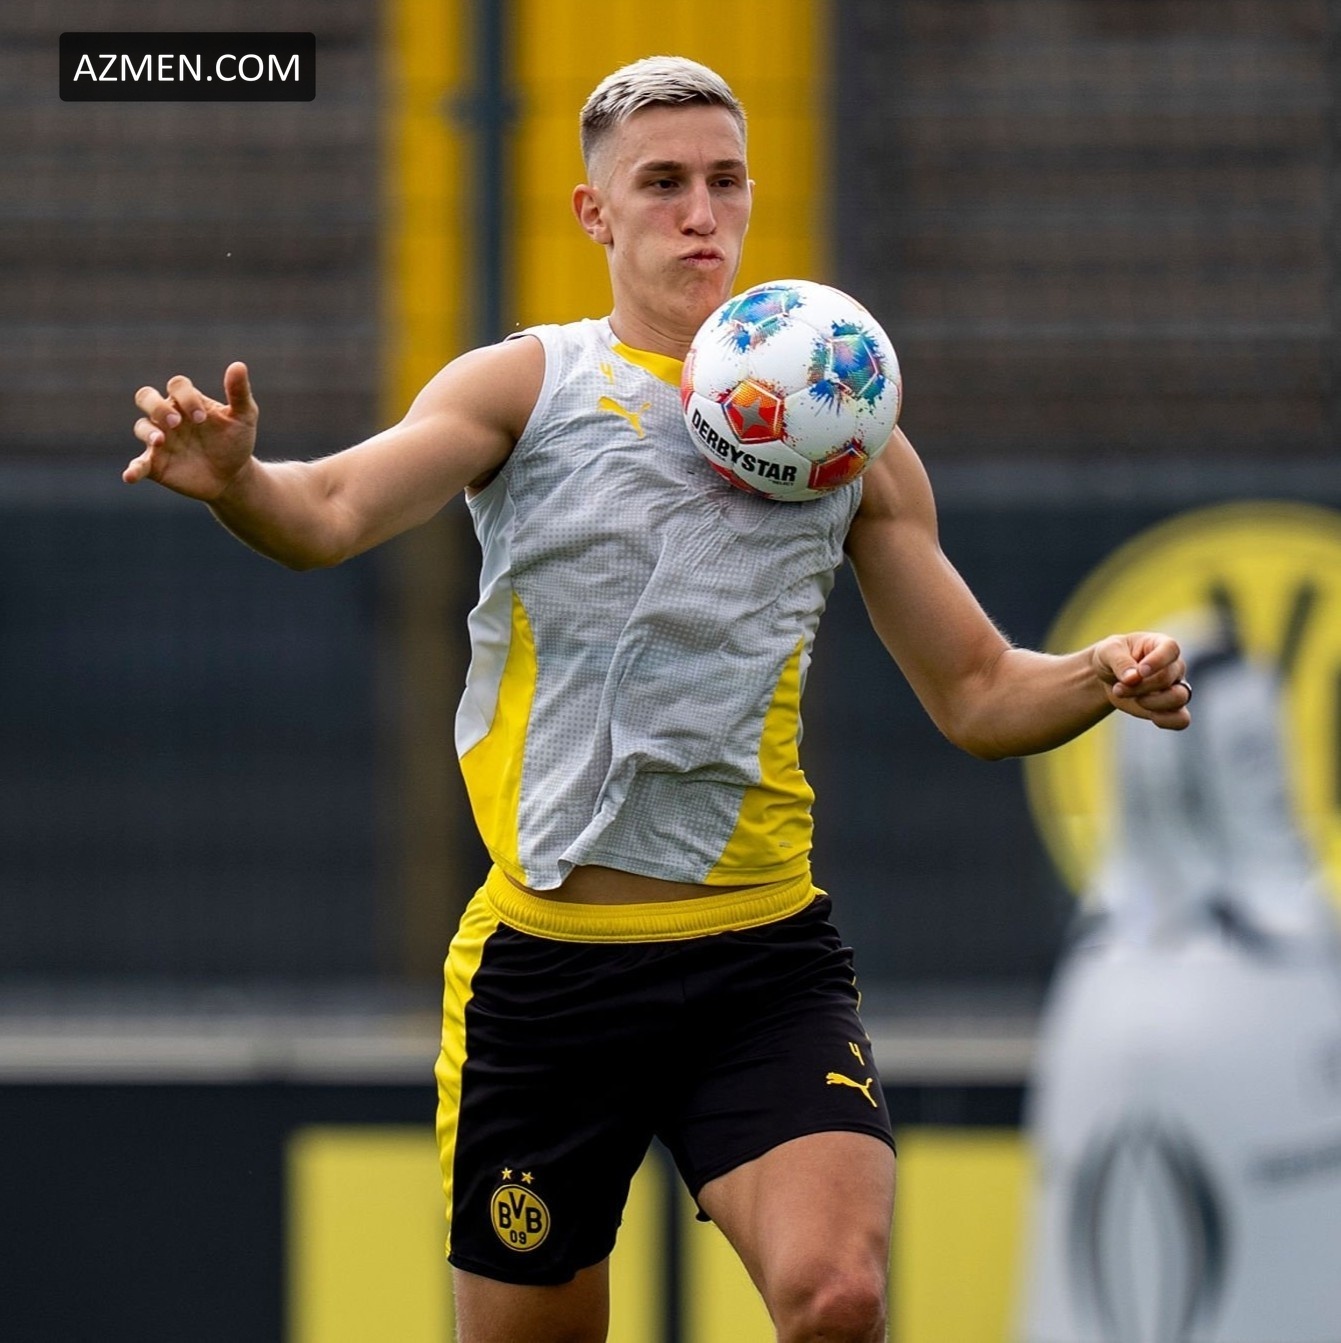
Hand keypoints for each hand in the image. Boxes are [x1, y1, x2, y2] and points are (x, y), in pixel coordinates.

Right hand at [126, 361, 258, 500]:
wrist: (233, 476)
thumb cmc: (235, 442)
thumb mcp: (244, 417)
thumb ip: (239, 393)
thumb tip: (238, 365)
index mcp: (188, 402)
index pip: (177, 386)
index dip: (186, 397)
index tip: (203, 418)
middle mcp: (169, 417)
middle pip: (146, 397)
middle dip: (157, 407)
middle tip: (176, 422)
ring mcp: (160, 440)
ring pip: (141, 426)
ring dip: (148, 432)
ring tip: (161, 441)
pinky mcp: (156, 465)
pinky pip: (138, 464)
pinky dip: (132, 469)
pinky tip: (130, 476)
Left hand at [1092, 632, 1191, 729]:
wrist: (1108, 676)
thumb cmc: (1111, 656)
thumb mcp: (1108, 651)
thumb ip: (1120, 661)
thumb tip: (1133, 678)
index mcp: (1161, 644)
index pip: (1170, 649)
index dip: (1157, 661)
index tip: (1140, 671)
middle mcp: (1174, 665)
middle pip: (1168, 678)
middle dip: (1140, 687)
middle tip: (1119, 688)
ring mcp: (1176, 687)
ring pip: (1179, 698)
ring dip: (1151, 703)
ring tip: (1133, 699)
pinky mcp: (1171, 708)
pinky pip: (1181, 719)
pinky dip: (1166, 720)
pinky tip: (1148, 713)